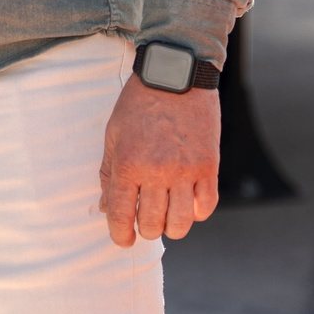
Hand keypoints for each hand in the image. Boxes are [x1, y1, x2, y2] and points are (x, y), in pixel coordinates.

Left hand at [100, 75, 219, 246]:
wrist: (176, 74)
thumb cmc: (139, 103)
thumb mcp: (114, 134)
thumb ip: (108, 173)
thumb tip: (105, 208)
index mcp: (128, 163)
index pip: (121, 216)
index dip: (120, 235)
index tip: (123, 239)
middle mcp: (156, 171)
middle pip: (151, 224)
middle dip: (145, 229)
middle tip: (145, 221)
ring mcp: (185, 171)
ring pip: (181, 223)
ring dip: (172, 227)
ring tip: (167, 216)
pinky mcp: (208, 166)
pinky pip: (206, 206)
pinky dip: (197, 213)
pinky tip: (188, 204)